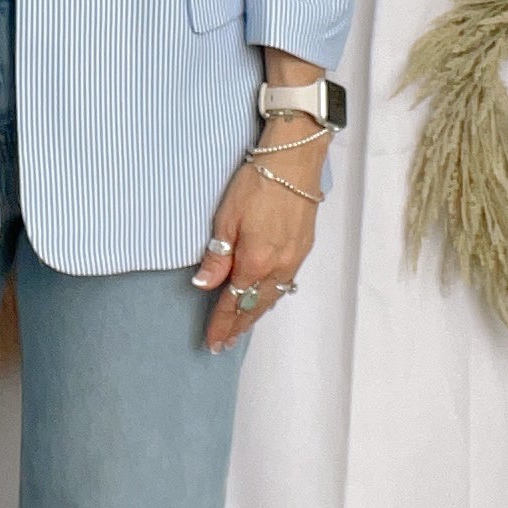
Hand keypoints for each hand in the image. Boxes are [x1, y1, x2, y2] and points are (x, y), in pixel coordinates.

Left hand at [193, 124, 324, 352]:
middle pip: (254, 306)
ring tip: (241, 329)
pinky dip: (271, 298)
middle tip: (224, 345)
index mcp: (255, 262)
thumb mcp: (227, 216)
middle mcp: (277, 268)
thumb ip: (218, 255)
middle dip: (238, 326)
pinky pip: (284, 284)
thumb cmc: (257, 183)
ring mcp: (293, 260)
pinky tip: (265, 299)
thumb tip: (204, 285)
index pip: (233, 301)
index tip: (211, 342)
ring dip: (255, 315)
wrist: (295, 162)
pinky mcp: (303, 249)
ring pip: (271, 298)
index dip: (221, 323)